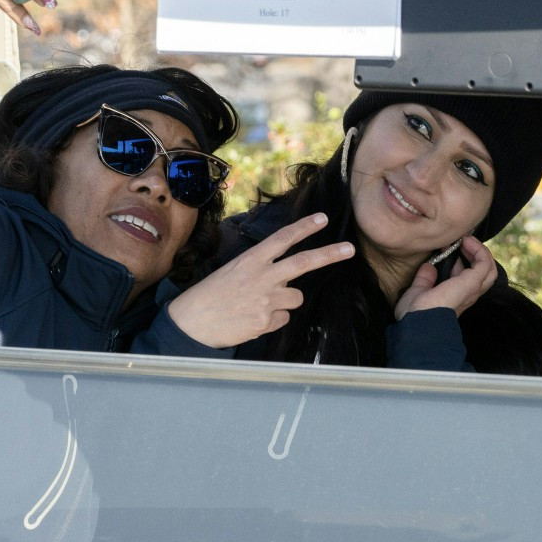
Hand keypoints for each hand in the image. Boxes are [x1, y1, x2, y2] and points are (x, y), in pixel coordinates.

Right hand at [166, 213, 354, 347]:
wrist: (192, 323)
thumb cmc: (211, 296)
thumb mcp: (234, 272)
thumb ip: (262, 271)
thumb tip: (285, 278)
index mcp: (251, 260)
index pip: (282, 239)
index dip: (304, 228)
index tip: (323, 219)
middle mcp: (262, 276)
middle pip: (304, 262)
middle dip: (329, 255)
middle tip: (350, 249)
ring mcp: (267, 299)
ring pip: (295, 297)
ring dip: (284, 301)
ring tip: (257, 306)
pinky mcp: (267, 321)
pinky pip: (283, 318)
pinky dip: (272, 320)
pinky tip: (252, 320)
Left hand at [393, 235, 496, 319]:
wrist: (418, 323)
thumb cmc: (414, 314)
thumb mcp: (418, 292)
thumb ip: (424, 280)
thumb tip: (429, 267)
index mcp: (456, 298)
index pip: (467, 277)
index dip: (459, 261)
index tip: (445, 249)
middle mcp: (468, 295)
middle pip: (484, 273)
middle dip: (473, 254)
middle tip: (459, 243)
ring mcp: (472, 289)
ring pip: (489, 269)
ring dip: (479, 251)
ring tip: (466, 240)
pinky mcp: (472, 283)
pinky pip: (485, 264)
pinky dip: (479, 250)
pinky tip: (467, 242)